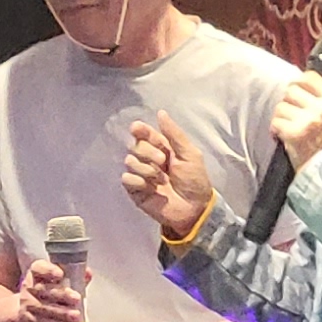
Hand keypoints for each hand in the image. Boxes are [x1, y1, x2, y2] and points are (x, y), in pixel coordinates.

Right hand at [17, 257, 84, 321]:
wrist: (28, 315)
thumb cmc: (49, 296)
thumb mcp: (61, 284)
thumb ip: (75, 278)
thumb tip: (88, 273)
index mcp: (36, 274)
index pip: (38, 268)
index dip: (49, 270)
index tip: (61, 274)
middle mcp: (30, 287)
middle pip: (45, 289)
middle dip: (62, 294)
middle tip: (77, 298)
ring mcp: (28, 304)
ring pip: (45, 307)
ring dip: (61, 312)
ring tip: (75, 315)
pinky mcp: (28, 320)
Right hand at [124, 113, 214, 239]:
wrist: (194, 209)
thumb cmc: (194, 181)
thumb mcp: (190, 154)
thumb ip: (174, 134)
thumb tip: (160, 112)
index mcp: (162, 148)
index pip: (144, 134)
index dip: (140, 130)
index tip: (138, 128)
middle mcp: (149, 159)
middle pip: (135, 145)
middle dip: (147, 151)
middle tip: (162, 161)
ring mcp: (141, 175)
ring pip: (129, 161)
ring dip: (145, 167)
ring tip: (160, 178)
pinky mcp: (136, 190)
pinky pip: (126, 179)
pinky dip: (137, 181)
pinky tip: (149, 188)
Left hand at [267, 73, 321, 167]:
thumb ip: (321, 98)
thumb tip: (298, 82)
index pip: (310, 77)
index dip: (299, 83)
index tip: (296, 92)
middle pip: (291, 90)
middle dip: (288, 102)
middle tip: (292, 114)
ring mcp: (308, 120)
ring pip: (281, 106)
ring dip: (281, 117)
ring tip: (288, 127)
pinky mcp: (294, 133)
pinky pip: (275, 122)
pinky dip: (276, 129)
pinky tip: (282, 136)